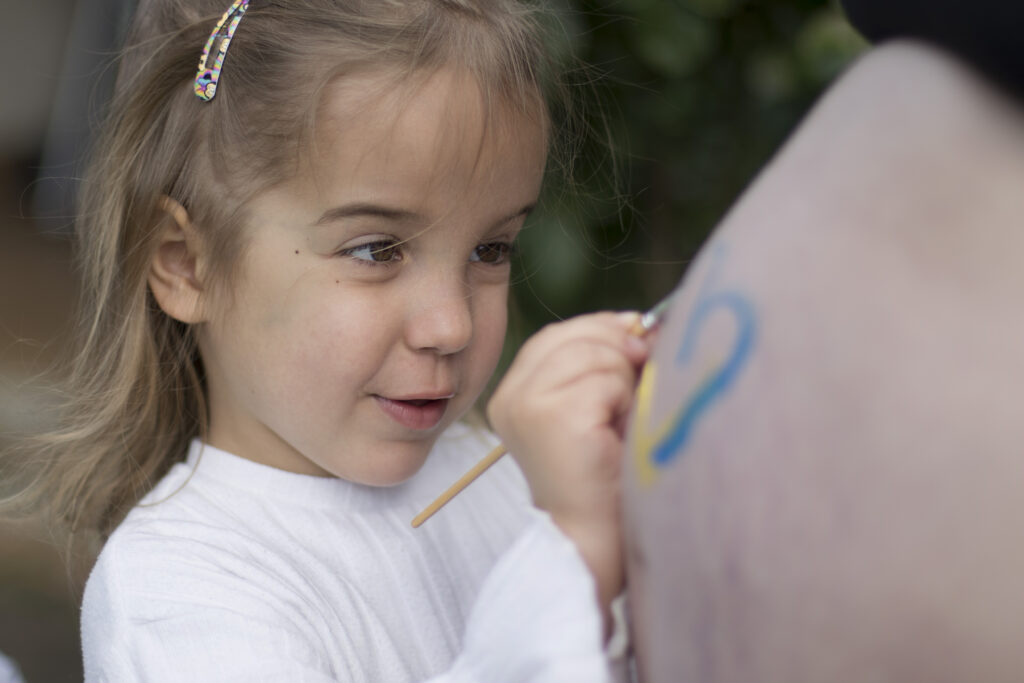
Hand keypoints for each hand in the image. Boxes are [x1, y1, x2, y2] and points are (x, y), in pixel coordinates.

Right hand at [487, 311, 648, 627]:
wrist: (591, 541)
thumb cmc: (602, 478)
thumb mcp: (594, 409)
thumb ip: (604, 363)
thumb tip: (643, 324)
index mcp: (513, 393)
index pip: (557, 334)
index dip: (601, 329)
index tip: (637, 342)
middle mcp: (509, 396)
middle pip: (573, 334)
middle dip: (618, 349)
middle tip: (641, 378)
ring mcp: (526, 404)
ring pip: (593, 353)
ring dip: (623, 380)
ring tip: (621, 418)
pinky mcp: (552, 416)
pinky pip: (605, 380)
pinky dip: (624, 401)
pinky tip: (616, 432)